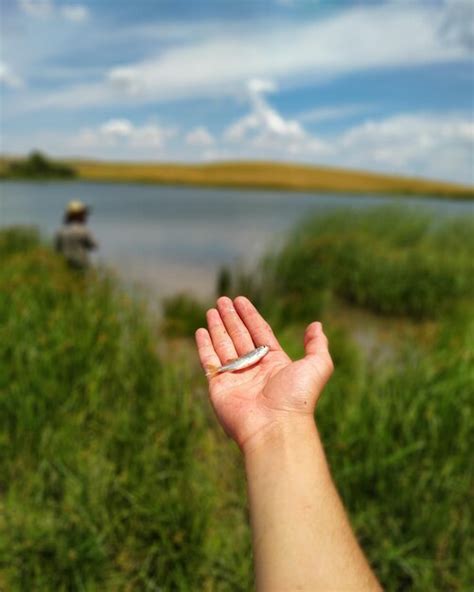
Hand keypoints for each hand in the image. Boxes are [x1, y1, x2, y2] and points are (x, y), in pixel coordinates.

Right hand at [195, 296, 333, 450]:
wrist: (275, 428)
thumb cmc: (297, 397)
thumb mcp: (317, 366)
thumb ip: (317, 345)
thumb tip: (316, 325)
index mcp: (275, 363)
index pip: (260, 332)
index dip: (250, 316)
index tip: (241, 300)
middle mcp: (254, 369)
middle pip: (240, 336)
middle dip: (232, 317)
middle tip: (223, 299)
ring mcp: (236, 378)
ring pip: (224, 345)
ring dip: (218, 326)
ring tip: (212, 309)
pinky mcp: (219, 387)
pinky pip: (210, 361)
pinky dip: (204, 345)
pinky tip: (201, 330)